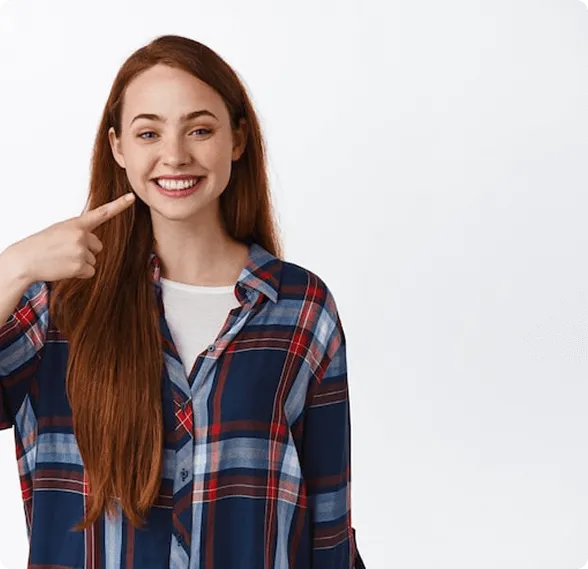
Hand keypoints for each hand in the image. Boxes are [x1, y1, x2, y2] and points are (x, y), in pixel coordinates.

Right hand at [8, 192, 135, 282]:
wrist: (25, 260)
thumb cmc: (42, 245)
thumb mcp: (60, 231)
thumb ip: (79, 232)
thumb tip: (95, 245)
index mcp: (76, 224)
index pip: (101, 213)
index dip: (119, 205)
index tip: (131, 198)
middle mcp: (81, 235)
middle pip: (98, 246)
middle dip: (85, 251)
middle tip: (65, 251)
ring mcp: (80, 250)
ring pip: (93, 260)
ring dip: (80, 262)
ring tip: (62, 259)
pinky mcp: (80, 265)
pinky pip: (90, 271)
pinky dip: (79, 273)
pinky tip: (64, 268)